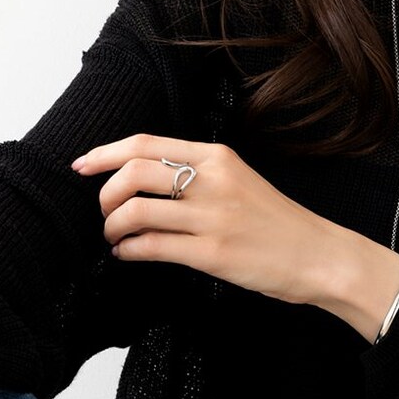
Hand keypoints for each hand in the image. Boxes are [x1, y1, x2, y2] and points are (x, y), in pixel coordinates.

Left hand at [71, 133, 342, 305]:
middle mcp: (213, 180)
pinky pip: (151, 247)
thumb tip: (141, 180)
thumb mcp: (238, 180)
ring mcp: (213, 217)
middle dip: (105, 194)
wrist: (317, 254)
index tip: (81, 165)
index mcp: (218, 157)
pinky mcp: (212, 253)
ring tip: (114, 237)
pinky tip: (128, 253)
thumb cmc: (276, 221)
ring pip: (136, 211)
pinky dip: (128, 250)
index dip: (105, 153)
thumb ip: (198, 174)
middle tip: (104, 211)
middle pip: (134, 172)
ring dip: (112, 226)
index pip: (146, 144)